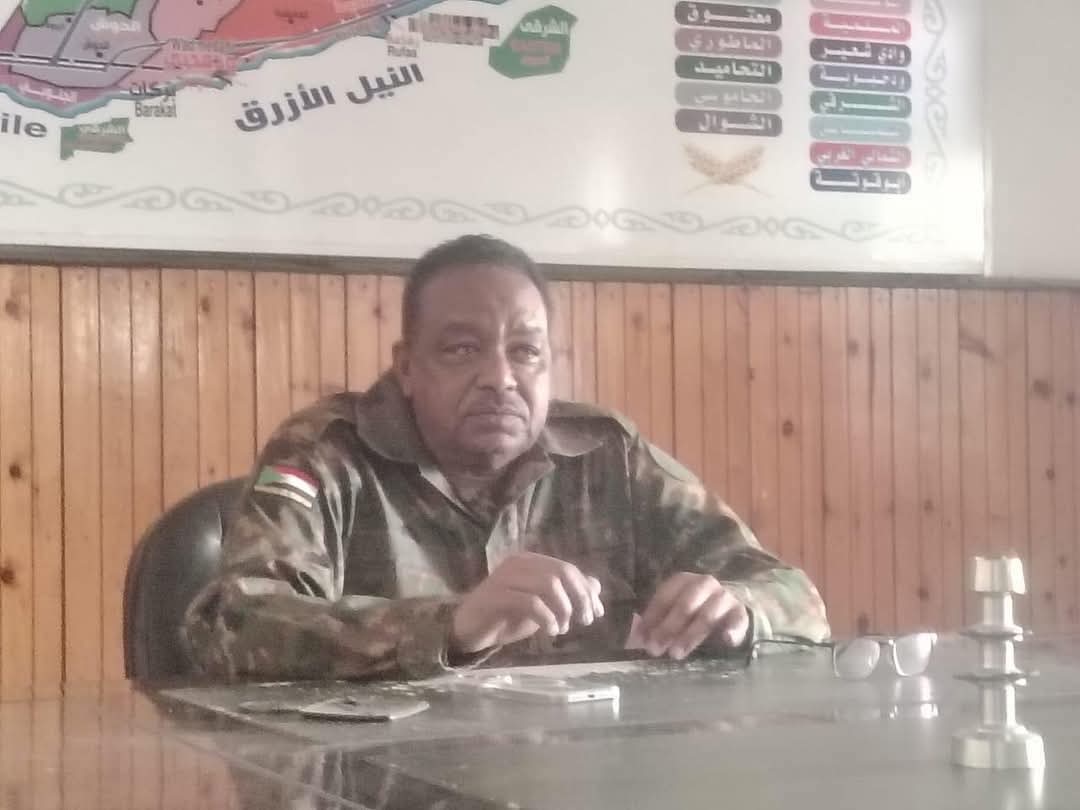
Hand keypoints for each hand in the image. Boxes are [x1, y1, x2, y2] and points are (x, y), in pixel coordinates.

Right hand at [450, 552, 604, 653]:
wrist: (471, 630)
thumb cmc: (507, 617)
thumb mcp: (544, 607)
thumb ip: (568, 594)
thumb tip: (596, 585)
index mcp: (531, 561)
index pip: (567, 569)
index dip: (586, 590)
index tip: (597, 613)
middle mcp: (519, 563)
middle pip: (561, 573)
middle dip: (579, 598)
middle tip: (584, 621)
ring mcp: (506, 577)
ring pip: (548, 584)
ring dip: (563, 609)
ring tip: (563, 629)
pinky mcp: (496, 595)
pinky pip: (530, 602)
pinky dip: (547, 618)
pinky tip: (551, 632)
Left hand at [637, 573, 748, 659]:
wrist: (729, 607)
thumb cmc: (694, 610)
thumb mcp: (674, 612)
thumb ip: (656, 622)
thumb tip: (634, 638)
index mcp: (684, 580)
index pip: (665, 597)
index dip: (651, 618)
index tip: (641, 638)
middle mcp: (704, 584)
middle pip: (684, 606)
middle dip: (667, 629)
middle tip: (654, 650)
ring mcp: (724, 597)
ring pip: (707, 616)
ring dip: (690, 635)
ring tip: (676, 654)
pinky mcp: (740, 612)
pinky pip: (739, 621)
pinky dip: (733, 630)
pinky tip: (727, 640)